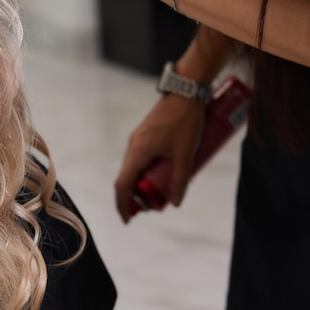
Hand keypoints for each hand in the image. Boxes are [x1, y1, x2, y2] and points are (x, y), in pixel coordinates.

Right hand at [115, 93, 205, 222]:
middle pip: (127, 178)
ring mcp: (139, 139)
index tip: (128, 220)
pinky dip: (146, 171)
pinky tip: (163, 172)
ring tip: (158, 193)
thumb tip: (175, 203)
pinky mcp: (146, 134)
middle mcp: (133, 146)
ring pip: (134, 167)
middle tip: (150, 209)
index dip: (122, 205)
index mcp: (138, 152)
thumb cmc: (186, 120)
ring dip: (142, 183)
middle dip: (134, 197)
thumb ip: (180, 179)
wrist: (186, 90)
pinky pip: (141, 158)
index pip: (122, 185)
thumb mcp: (186, 154)